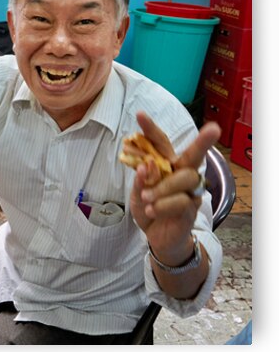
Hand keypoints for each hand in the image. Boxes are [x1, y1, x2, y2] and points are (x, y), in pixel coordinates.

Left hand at [129, 111, 220, 263]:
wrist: (157, 237)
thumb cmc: (149, 208)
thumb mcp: (137, 193)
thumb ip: (139, 180)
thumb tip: (145, 165)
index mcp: (166, 165)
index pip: (160, 144)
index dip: (151, 129)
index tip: (139, 115)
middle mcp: (182, 174)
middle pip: (193, 155)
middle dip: (202, 142)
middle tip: (214, 129)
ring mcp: (190, 191)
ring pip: (186, 178)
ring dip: (162, 186)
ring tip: (146, 197)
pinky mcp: (192, 209)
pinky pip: (182, 201)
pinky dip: (163, 205)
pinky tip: (151, 209)